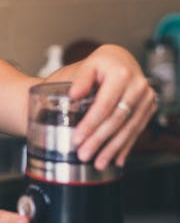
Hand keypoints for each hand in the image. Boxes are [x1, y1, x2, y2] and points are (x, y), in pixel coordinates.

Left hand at [69, 44, 156, 169]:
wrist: (121, 60)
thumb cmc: (101, 64)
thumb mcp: (88, 65)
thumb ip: (81, 79)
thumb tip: (74, 94)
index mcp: (121, 74)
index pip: (104, 105)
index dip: (90, 124)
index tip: (77, 139)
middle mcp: (138, 86)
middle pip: (117, 119)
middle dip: (99, 140)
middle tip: (84, 155)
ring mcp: (146, 98)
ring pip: (129, 128)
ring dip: (113, 148)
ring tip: (98, 162)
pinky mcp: (149, 107)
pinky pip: (137, 130)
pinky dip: (125, 146)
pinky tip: (116, 159)